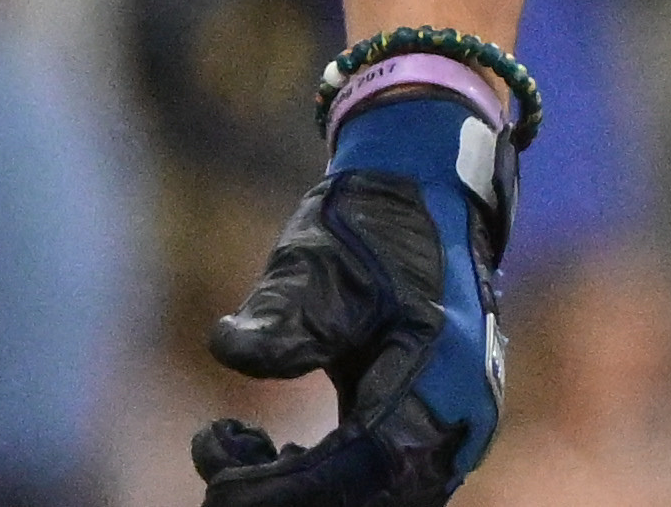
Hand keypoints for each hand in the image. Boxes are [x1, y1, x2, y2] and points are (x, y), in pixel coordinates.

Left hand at [194, 85, 511, 504]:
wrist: (425, 194)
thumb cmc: (372, 222)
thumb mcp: (318, 257)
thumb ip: (283, 314)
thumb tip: (229, 351)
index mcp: (440, 377)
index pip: (365, 465)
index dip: (289, 486)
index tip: (221, 478)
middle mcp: (456, 420)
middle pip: (370, 499)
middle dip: (283, 493)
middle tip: (213, 449)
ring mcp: (446, 429)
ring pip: (372, 499)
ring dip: (299, 489)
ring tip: (232, 440)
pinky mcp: (425, 428)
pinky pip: (377, 483)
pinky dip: (319, 480)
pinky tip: (269, 449)